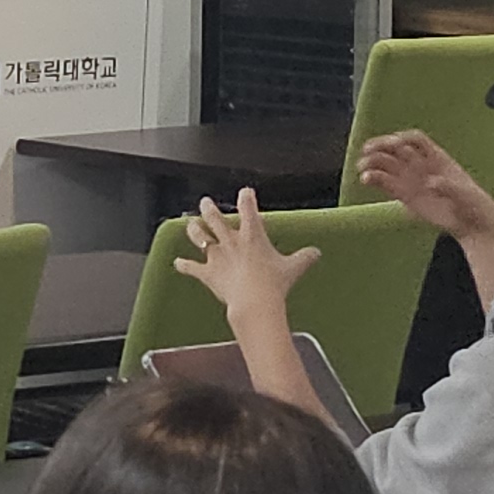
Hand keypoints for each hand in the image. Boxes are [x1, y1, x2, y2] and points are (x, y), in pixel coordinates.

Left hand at [171, 191, 319, 332]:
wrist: (254, 301)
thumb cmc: (274, 283)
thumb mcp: (293, 268)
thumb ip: (304, 257)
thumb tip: (316, 253)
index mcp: (251, 235)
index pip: (247, 208)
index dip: (246, 197)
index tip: (245, 191)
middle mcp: (230, 241)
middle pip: (214, 218)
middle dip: (208, 208)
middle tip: (205, 202)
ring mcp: (216, 256)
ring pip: (199, 236)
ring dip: (194, 230)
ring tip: (191, 224)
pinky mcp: (207, 273)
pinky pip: (191, 267)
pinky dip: (183, 265)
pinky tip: (177, 263)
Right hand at [357, 129, 493, 243]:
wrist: (473, 224)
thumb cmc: (474, 204)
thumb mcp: (466, 195)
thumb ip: (449, 187)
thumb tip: (432, 182)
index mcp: (437, 157)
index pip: (415, 139)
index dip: (403, 138)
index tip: (393, 143)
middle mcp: (421, 165)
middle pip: (396, 148)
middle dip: (381, 147)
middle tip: (367, 151)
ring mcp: (412, 179)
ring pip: (387, 164)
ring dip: (373, 163)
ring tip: (363, 169)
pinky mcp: (404, 195)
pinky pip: (385, 183)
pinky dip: (374, 179)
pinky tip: (365, 180)